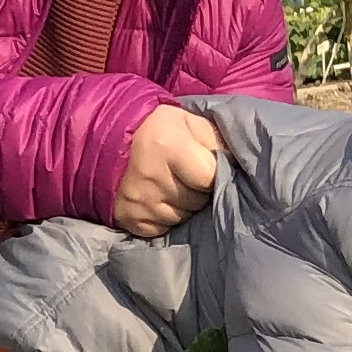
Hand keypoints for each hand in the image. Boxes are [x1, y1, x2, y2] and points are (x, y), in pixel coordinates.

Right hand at [107, 103, 222, 236]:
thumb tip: (243, 167)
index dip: (212, 175)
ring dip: (182, 205)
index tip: (205, 167)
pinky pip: (161, 228)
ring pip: (181, 217)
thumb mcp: (191, 123)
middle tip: (187, 175)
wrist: (108, 139)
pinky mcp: (129, 219)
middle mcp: (151, 177)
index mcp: (169, 147)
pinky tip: (157, 199)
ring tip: (172, 186)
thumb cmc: (159, 129)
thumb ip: (218, 142)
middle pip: (196, 201)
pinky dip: (164, 218)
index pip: (209, 178)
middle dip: (198, 191)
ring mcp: (139, 202)